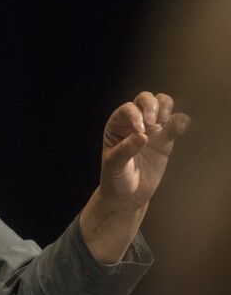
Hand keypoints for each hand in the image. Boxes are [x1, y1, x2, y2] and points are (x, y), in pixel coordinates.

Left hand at [81, 92, 189, 263]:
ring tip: (164, 120)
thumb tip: (142, 136)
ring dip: (166, 106)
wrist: (128, 195)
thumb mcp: (114, 165)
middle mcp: (134, 123)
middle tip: (153, 121)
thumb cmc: (115, 178)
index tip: (140, 130)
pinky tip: (179, 127)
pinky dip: (180, 121)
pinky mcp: (166, 140)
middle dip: (151, 104)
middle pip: (145, 99)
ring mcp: (152, 130)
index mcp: (116, 126)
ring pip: (162, 105)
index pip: (127, 109)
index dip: (135, 114)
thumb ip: (125, 150)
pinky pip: (176, 124)